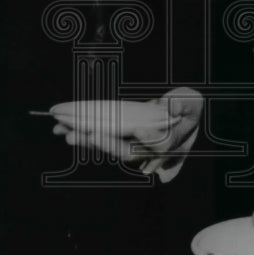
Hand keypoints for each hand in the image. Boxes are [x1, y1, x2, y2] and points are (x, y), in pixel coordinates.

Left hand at [53, 87, 203, 174]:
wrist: (179, 116)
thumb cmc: (185, 108)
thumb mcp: (189, 103)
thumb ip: (182, 104)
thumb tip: (171, 106)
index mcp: (169, 142)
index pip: (160, 145)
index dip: (150, 139)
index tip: (140, 130)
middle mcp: (149, 150)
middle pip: (127, 151)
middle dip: (107, 143)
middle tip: (92, 134)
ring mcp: (132, 146)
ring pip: (108, 147)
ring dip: (87, 140)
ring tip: (67, 134)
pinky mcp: (118, 140)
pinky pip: (99, 139)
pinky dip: (82, 134)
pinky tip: (64, 128)